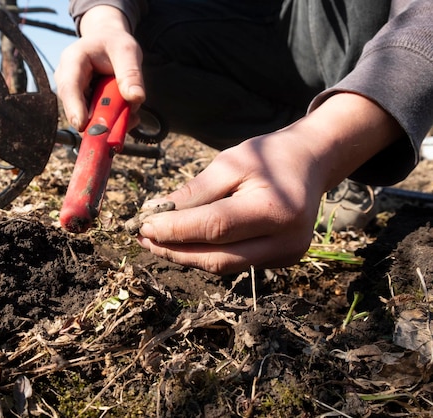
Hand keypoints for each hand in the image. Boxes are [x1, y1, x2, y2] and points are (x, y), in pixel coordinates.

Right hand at [55, 6, 144, 130]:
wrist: (107, 41)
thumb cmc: (114, 44)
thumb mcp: (127, 52)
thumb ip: (131, 74)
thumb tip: (136, 98)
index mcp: (73, 60)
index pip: (69, 87)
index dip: (74, 108)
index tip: (82, 125)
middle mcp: (66, 80)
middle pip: (76, 109)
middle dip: (101, 119)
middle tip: (127, 118)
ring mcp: (72, 95)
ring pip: (87, 119)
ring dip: (111, 119)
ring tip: (130, 107)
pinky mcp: (81, 105)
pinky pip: (95, 120)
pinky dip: (113, 120)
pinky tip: (126, 110)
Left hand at [136, 131, 323, 273]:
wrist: (311, 163)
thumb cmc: (269, 156)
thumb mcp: (231, 162)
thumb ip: (195, 191)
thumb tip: (156, 213)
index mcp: (275, 210)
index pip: (214, 227)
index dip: (175, 229)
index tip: (143, 224)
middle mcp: (286, 241)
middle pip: (217, 257)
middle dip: (174, 249)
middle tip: (143, 237)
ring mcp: (286, 256)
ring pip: (223, 266)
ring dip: (185, 256)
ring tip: (156, 240)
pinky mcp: (281, 261)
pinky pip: (234, 263)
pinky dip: (206, 254)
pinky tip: (184, 242)